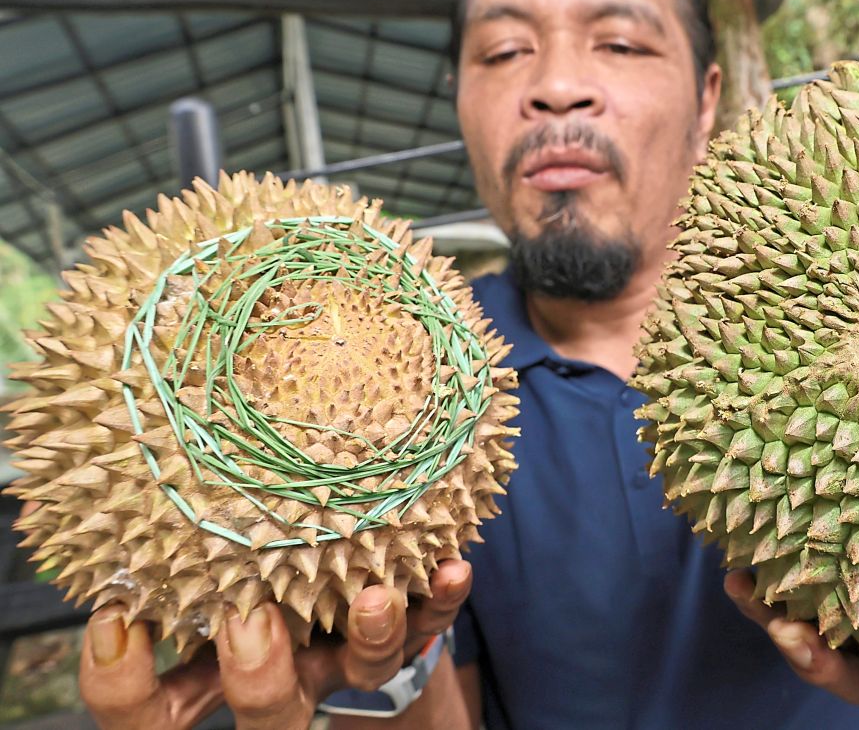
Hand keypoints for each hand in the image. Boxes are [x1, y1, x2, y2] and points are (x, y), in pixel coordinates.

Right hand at [78, 560, 471, 729]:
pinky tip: (452, 569)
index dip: (122, 682)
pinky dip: (439, 600)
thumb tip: (150, 446)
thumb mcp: (202, 543)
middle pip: (264, 709)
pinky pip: (429, 624)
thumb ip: (179, 522)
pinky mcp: (405, 630)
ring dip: (370, 636)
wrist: (343, 570)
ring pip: (361, 672)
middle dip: (257, 675)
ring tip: (375, 598)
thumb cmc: (251, 549)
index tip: (117, 622)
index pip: (147, 706)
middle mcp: (282, 671)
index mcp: (210, 660)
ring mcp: (346, 656)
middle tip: (251, 621)